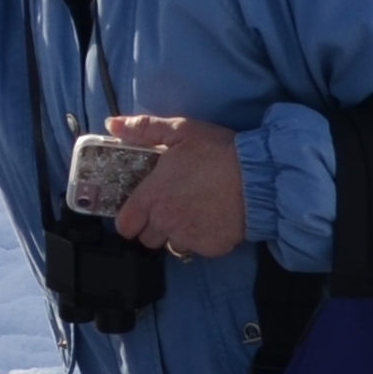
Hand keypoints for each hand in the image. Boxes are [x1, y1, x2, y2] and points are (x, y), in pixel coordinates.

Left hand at [104, 113, 242, 258]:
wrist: (259, 176)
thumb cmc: (217, 151)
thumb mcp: (180, 130)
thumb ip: (143, 129)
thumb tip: (112, 124)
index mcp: (152, 196)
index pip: (124, 225)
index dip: (129, 218)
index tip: (140, 209)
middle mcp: (166, 222)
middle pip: (146, 238)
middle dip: (154, 226)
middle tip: (170, 206)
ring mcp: (188, 237)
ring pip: (171, 245)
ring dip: (176, 233)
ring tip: (193, 212)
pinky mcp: (211, 247)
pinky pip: (197, 248)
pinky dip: (201, 238)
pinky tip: (212, 218)